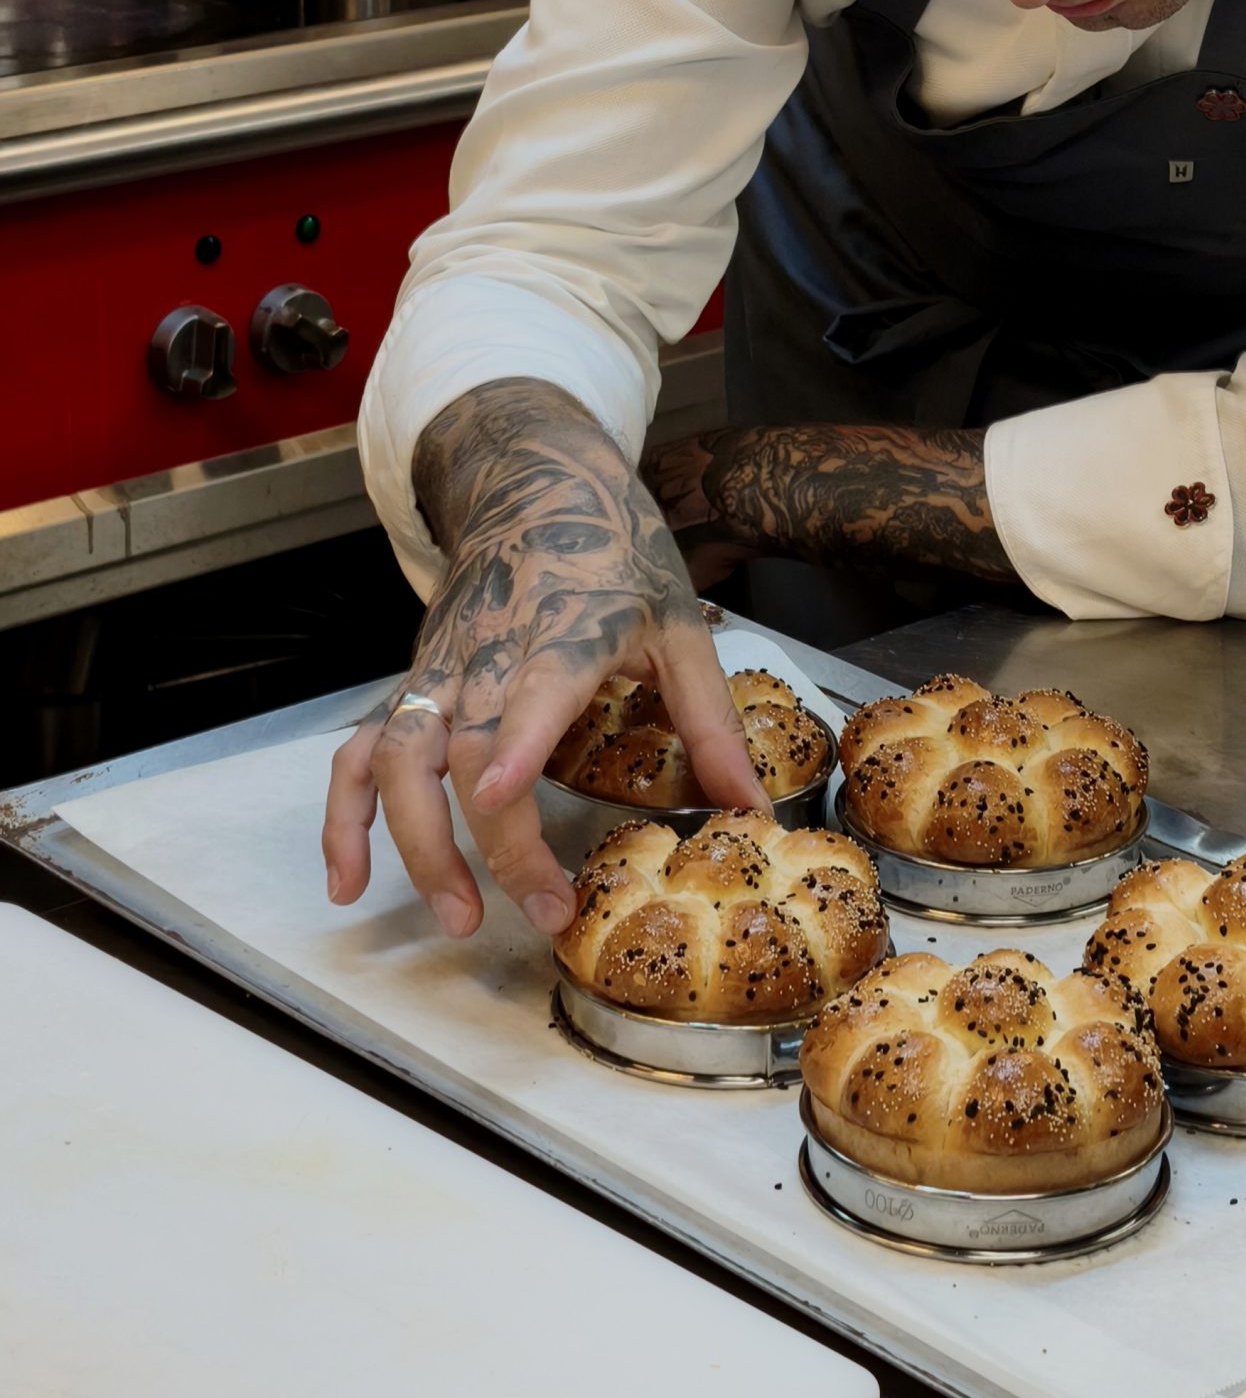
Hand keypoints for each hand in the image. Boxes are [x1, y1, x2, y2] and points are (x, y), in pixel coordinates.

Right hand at [323, 380, 764, 941]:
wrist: (535, 482)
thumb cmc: (616, 554)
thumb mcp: (680, 626)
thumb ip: (711, 724)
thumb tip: (750, 810)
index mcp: (565, 633)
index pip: (533, 688)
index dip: (512, 742)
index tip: (497, 795)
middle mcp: (487, 653)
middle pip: (463, 748)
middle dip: (494, 842)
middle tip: (544, 913)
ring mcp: (438, 669)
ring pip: (398, 757)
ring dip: (415, 842)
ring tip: (455, 916)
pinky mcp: (412, 681)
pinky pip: (359, 751)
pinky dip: (343, 816)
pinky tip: (347, 881)